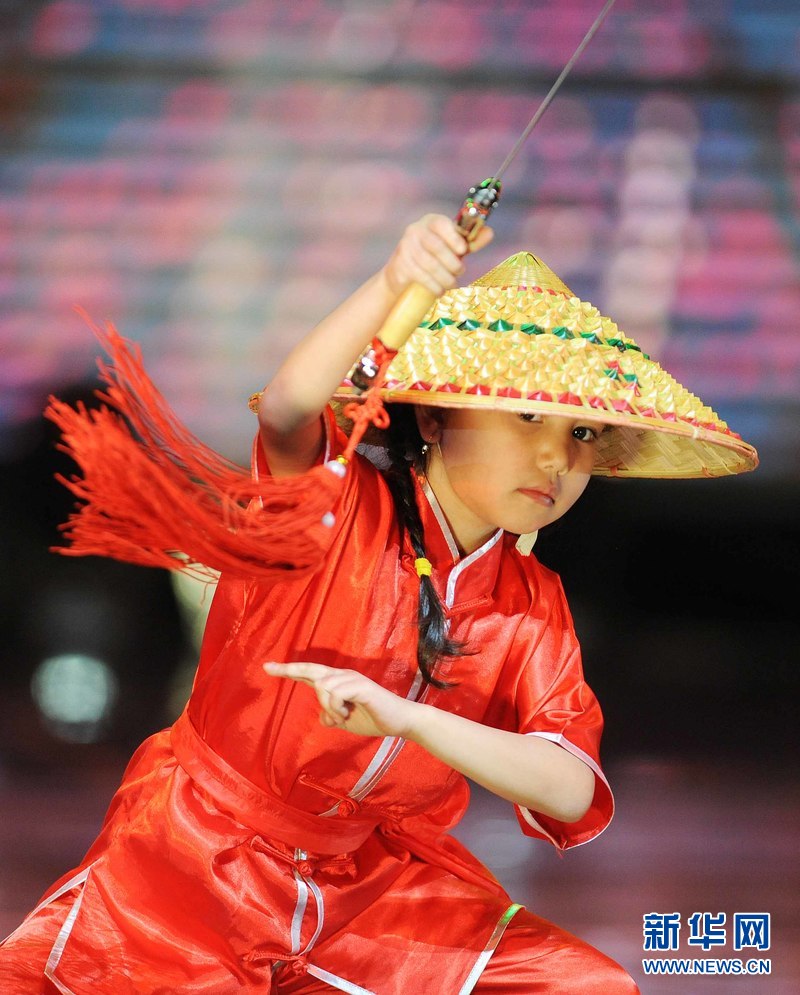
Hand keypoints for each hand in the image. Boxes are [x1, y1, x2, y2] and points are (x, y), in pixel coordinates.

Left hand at [263, 662, 416, 737]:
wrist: (400, 721)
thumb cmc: (375, 718)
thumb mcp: (347, 722)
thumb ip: (333, 718)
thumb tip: (323, 718)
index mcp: (338, 682)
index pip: (310, 673)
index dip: (289, 670)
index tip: (268, 667)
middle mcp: (343, 675)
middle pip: (311, 670)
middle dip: (289, 669)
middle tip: (267, 667)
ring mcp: (352, 679)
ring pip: (323, 687)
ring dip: (329, 707)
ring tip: (343, 716)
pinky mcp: (361, 686)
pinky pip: (336, 693)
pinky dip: (337, 707)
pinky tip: (348, 714)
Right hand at [381, 214, 493, 297]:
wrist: (402, 271)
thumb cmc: (434, 256)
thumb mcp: (453, 247)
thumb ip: (471, 241)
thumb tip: (490, 233)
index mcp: (431, 222)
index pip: (441, 224)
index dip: (453, 236)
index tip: (463, 250)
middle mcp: (416, 231)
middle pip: (436, 246)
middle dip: (451, 262)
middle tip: (460, 272)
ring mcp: (406, 247)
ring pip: (429, 264)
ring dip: (444, 277)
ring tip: (452, 284)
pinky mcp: (400, 265)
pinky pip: (420, 276)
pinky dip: (433, 286)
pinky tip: (440, 291)